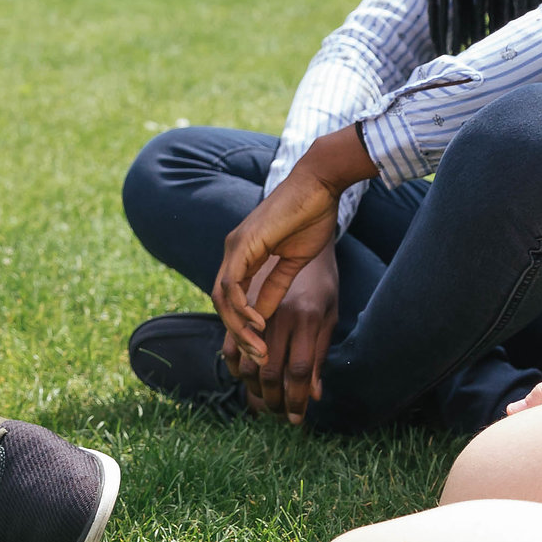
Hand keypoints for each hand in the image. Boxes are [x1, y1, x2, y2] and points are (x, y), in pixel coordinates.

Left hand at [212, 155, 348, 373]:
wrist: (319, 185)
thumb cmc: (312, 217)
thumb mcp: (293, 263)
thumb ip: (275, 288)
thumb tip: (264, 317)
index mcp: (244, 255)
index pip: (232, 299)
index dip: (242, 327)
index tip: (262, 348)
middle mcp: (233, 251)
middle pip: (222, 302)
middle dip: (237, 333)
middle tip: (257, 356)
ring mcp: (235, 246)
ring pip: (223, 297)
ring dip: (239, 327)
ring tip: (259, 346)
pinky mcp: (243, 244)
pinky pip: (233, 284)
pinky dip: (243, 308)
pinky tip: (259, 323)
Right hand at [230, 247, 338, 424]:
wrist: (301, 227)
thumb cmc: (322, 275)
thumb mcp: (329, 313)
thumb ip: (318, 353)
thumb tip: (316, 394)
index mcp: (306, 315)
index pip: (298, 370)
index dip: (298, 398)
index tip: (297, 418)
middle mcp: (279, 312)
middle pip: (268, 369)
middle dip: (273, 399)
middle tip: (277, 415)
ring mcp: (256, 305)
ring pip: (244, 356)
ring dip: (251, 384)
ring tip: (261, 401)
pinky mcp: (240, 303)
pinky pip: (229, 338)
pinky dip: (235, 361)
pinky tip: (244, 375)